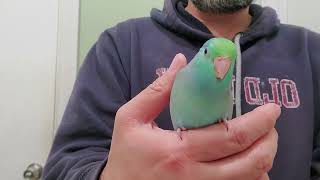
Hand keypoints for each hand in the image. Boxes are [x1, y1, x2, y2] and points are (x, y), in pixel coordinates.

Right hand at [100, 53, 280, 179]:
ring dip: (264, 160)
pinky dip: (252, 177)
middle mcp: (194, 177)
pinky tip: (250, 165)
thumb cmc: (125, 155)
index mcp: (178, 152)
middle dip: (270, 141)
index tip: (271, 110)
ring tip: (264, 142)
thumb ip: (157, 90)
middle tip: (272, 126)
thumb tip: (181, 62)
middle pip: (249, 162)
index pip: (231, 136)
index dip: (259, 122)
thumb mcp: (131, 118)